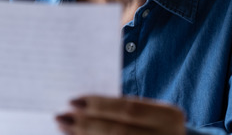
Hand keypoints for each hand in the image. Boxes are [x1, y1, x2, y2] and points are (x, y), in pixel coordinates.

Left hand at [56, 95, 185, 134]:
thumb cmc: (156, 127)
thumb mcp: (150, 114)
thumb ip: (125, 111)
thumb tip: (83, 106)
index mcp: (169, 116)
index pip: (128, 108)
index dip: (99, 104)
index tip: (72, 100)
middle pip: (118, 131)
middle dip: (87, 123)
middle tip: (61, 116)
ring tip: (64, 127)